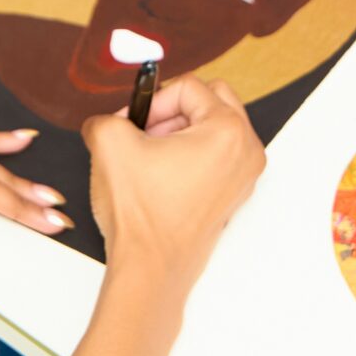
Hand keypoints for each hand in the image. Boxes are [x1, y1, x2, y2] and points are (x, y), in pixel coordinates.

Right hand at [79, 76, 264, 295]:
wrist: (150, 269)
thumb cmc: (142, 216)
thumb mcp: (110, 142)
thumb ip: (108, 115)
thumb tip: (112, 120)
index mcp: (228, 130)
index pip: (188, 87)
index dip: (152, 101)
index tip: (134, 125)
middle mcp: (246, 150)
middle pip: (210, 99)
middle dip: (172, 110)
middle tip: (145, 132)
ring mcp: (244, 175)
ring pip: (212, 126)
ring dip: (179, 131)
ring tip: (149, 156)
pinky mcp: (233, 193)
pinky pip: (214, 153)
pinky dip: (188, 154)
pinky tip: (160, 175)